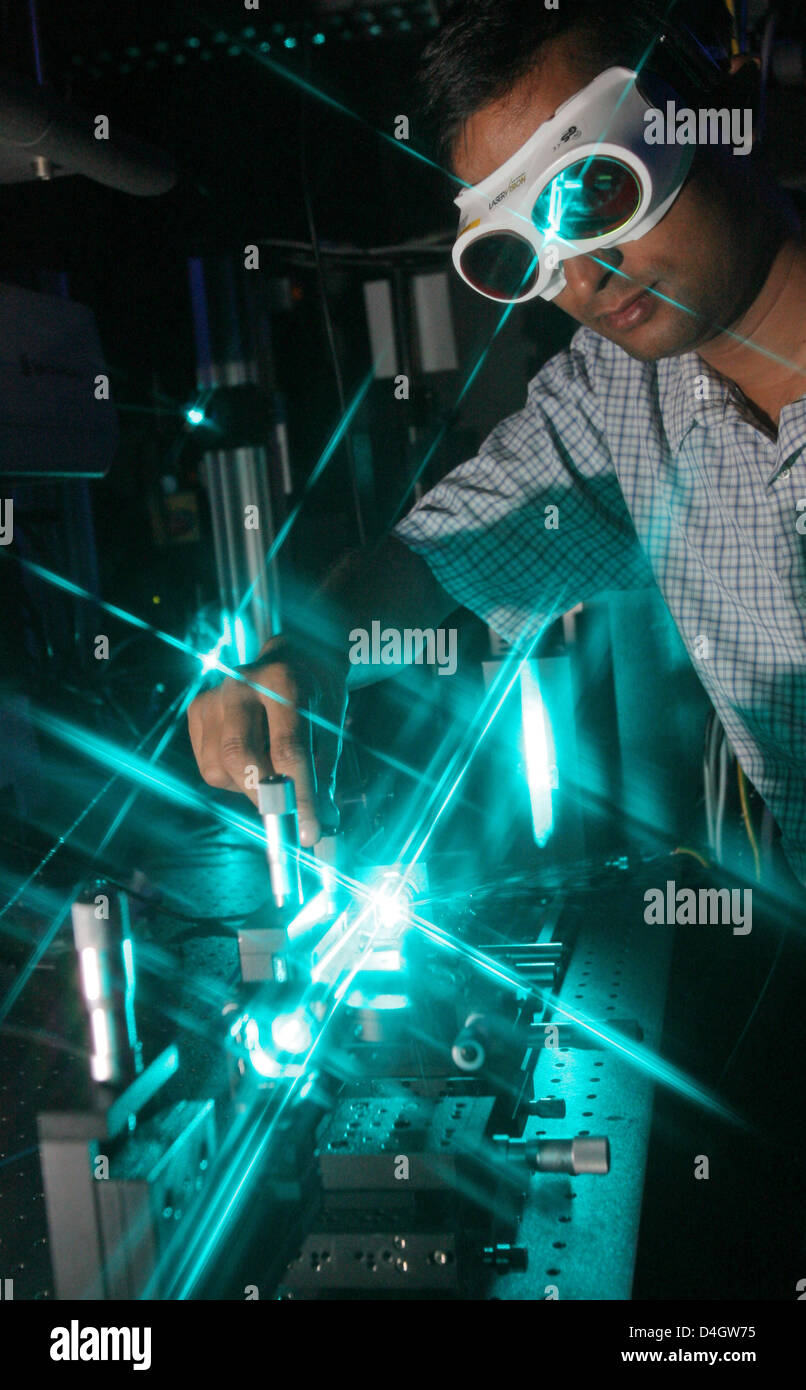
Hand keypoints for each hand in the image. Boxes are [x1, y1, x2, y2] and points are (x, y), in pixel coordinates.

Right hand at [187, 635, 347, 845]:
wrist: (294, 654)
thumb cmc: (317, 694)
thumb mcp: (332, 724)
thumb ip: (325, 772)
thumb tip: (322, 826)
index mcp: (283, 681)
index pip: (289, 749)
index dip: (299, 796)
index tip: (309, 833)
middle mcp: (241, 684)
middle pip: (240, 756)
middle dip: (264, 797)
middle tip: (286, 817)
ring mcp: (213, 695)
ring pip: (219, 768)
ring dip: (250, 786)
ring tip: (274, 768)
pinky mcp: (197, 709)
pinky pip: (209, 767)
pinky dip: (234, 777)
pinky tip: (254, 755)